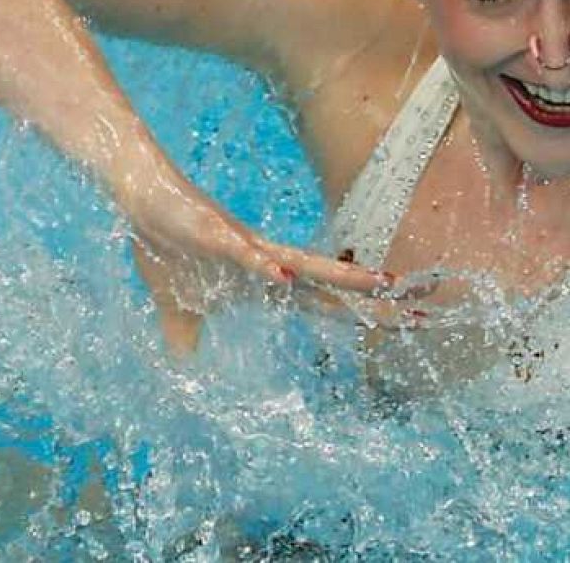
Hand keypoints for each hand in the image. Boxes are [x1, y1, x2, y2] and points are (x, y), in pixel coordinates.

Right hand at [122, 173, 397, 355]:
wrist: (141, 204)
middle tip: (427, 311)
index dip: (370, 317)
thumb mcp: (177, 312)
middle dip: (379, 301)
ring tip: (383, 283)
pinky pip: (246, 253)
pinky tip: (285, 277)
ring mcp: (249, 249)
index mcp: (271, 287)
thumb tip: (181, 366)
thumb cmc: (167, 250)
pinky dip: (265, 266)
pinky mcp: (218, 234)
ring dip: (343, 275)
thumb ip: (185, 339)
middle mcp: (273, 265)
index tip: (413, 323)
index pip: (331, 307)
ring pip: (306, 262)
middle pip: (335, 288)